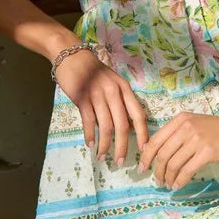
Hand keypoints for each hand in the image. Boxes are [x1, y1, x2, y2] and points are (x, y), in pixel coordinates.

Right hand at [54, 46, 148, 164]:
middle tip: (121, 162)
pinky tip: (90, 144)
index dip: (143, 133)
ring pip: (105, 126)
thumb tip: (129, 128)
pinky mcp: (82, 98)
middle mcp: (114, 92)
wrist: (72, 56)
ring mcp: (98, 94)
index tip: (145, 150)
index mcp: (125, 89)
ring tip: (103, 157)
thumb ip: (121, 102)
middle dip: (123, 146)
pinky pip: (88, 121)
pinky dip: (89, 135)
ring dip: (105, 145)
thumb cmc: (94, 72)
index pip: (139, 115)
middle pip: (122, 125)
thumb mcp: (113, 84)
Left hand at [137, 112, 218, 189]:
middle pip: (162, 154)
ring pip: (173, 164)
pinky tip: (177, 185)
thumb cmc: (215, 129)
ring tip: (168, 184)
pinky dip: (179, 180)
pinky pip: (187, 170)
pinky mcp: (207, 152)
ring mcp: (196, 139)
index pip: (155, 140)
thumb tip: (154, 154)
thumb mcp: (192, 124)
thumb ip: (175, 134)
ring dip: (167, 178)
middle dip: (156, 171)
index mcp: (179, 120)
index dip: (146, 156)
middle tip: (157, 180)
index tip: (143, 168)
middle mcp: (186, 128)